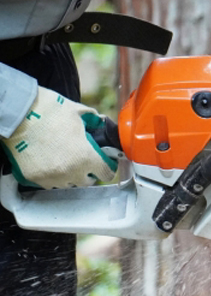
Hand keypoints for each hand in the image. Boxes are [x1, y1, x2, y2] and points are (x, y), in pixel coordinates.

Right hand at [1, 87, 116, 188]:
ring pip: (68, 184)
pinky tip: (52, 164)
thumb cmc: (48, 111)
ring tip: (67, 162)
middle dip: (88, 172)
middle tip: (85, 161)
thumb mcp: (78, 112)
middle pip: (87, 181)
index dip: (107, 167)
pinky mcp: (34, 178)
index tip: (104, 163)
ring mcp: (51, 176)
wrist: (17, 114)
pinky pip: (49, 183)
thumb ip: (94, 120)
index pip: (106, 174)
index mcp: (86, 156)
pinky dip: (53, 177)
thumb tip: (100, 122)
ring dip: (71, 176)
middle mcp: (70, 171)